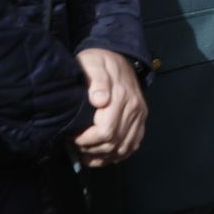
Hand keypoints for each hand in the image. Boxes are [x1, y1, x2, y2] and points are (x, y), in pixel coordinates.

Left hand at [70, 48, 147, 166]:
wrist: (120, 56)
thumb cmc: (100, 61)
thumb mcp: (93, 63)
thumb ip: (97, 80)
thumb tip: (100, 101)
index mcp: (122, 97)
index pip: (106, 131)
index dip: (87, 140)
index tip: (72, 136)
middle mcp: (135, 109)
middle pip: (114, 143)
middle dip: (92, 149)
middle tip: (75, 145)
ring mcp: (140, 116)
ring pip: (123, 149)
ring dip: (103, 156)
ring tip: (85, 154)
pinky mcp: (141, 120)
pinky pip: (133, 145)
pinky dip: (117, 155)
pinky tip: (103, 156)